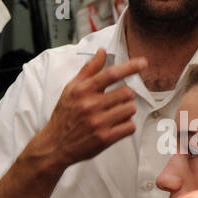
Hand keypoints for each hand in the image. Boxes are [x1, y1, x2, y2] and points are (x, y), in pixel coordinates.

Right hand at [35, 49, 145, 168]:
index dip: (130, 67)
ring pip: (130, 109)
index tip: (143, 63)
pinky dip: (126, 126)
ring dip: (126, 111)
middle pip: (126, 93)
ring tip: (114, 115)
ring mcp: (98, 123)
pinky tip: (115, 126)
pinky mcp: (104, 138)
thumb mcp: (70, 89)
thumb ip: (88, 70)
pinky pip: (129, 126)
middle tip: (116, 101)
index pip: (111, 74)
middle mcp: (90, 106)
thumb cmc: (64, 117)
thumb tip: (102, 52)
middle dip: (125, 96)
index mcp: (82, 91)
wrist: (54, 146)